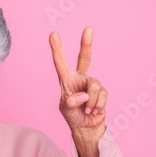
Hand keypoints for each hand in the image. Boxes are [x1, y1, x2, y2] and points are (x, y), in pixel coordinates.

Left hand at [49, 27, 106, 156]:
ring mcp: (92, 85)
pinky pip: (101, 95)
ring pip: (95, 86)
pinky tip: (93, 111)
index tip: (53, 34)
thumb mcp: (66, 109)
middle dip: (86, 43)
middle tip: (88, 29)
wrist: (86, 128)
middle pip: (85, 58)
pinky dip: (97, 105)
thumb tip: (83, 95)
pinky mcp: (102, 92)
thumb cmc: (72, 116)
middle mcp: (80, 79)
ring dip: (90, 102)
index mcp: (66, 80)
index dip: (57, 49)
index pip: (61, 63)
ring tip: (87, 110)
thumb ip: (71, 102)